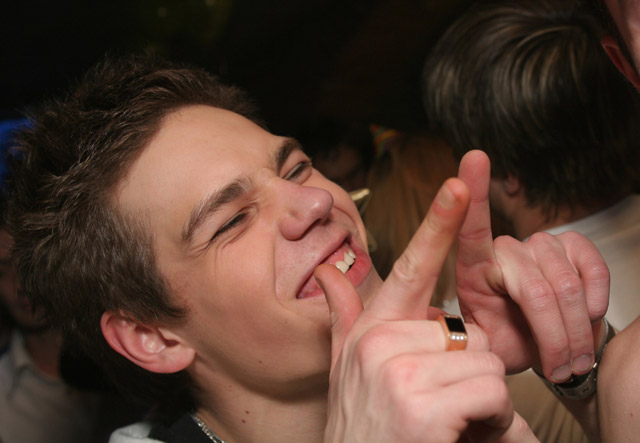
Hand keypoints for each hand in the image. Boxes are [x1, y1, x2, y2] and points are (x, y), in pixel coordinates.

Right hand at [316, 178, 534, 441]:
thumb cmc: (363, 426)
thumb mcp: (346, 369)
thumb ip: (343, 315)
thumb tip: (329, 272)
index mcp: (372, 328)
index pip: (411, 267)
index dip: (438, 223)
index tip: (457, 185)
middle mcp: (381, 342)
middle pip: (467, 331)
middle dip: (470, 371)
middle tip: (444, 403)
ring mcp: (399, 372)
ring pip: (487, 362)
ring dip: (484, 399)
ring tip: (450, 422)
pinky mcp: (420, 407)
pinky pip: (491, 391)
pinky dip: (493, 421)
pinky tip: (458, 434)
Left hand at [455, 150, 609, 381]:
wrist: (541, 351)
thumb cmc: (506, 344)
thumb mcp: (480, 345)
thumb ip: (470, 337)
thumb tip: (453, 336)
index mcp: (472, 269)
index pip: (470, 229)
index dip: (472, 194)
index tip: (474, 157)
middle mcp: (505, 250)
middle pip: (535, 287)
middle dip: (553, 335)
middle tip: (558, 368)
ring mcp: (539, 246)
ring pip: (566, 285)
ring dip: (575, 330)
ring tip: (571, 357)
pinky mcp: (571, 246)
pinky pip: (592, 267)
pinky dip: (596, 299)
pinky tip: (589, 314)